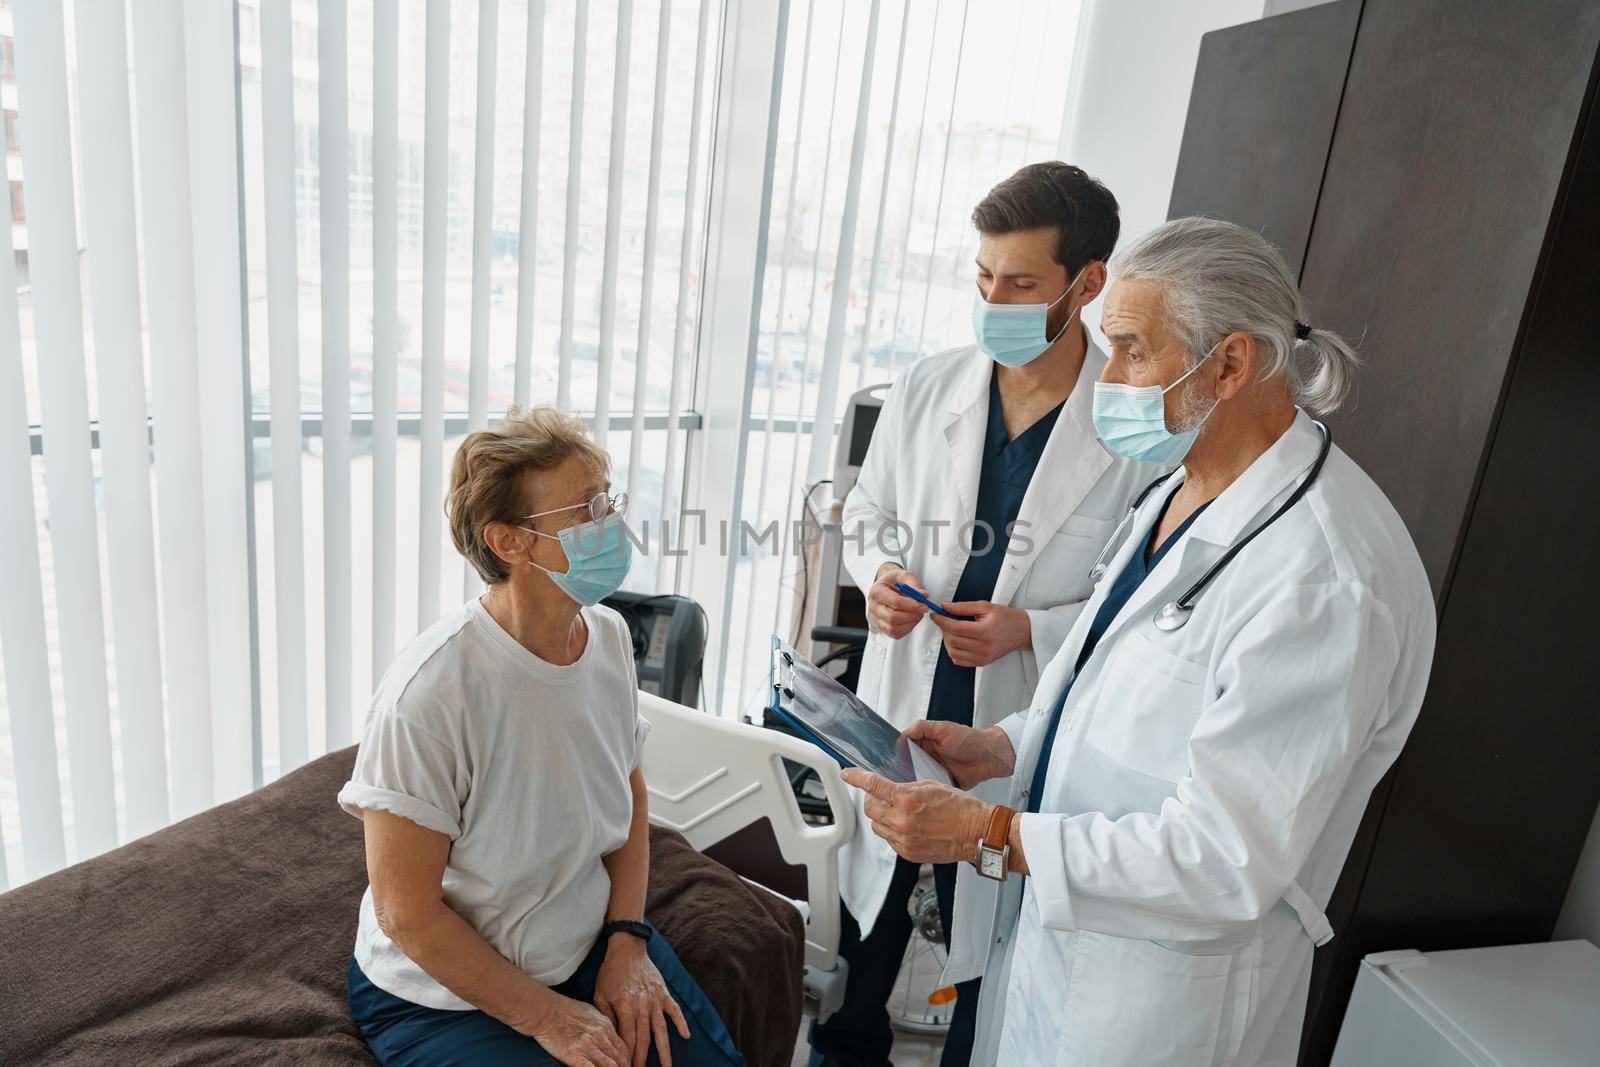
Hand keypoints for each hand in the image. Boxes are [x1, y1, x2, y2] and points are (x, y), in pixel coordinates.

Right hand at [523, 989, 631, 1066]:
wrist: (546, 1011)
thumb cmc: (565, 1010)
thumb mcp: (590, 1012)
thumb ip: (601, 1024)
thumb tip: (609, 1032)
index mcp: (605, 1026)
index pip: (624, 1047)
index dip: (628, 1059)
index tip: (629, 1066)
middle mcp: (601, 1036)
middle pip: (621, 1058)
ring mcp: (589, 1047)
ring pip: (611, 1066)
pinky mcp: (576, 1056)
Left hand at [593, 934, 690, 1066]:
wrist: (627, 949)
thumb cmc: (611, 972)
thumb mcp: (601, 994)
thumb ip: (607, 1016)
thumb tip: (611, 1037)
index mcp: (625, 1007)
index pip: (627, 1039)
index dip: (628, 1056)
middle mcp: (642, 1006)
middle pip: (644, 1039)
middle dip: (643, 1059)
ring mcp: (655, 1000)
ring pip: (661, 1029)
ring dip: (664, 1049)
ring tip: (668, 1066)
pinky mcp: (663, 993)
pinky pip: (674, 1010)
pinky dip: (681, 1023)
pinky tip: (686, 1036)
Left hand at [841, 769, 992, 864]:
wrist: (976, 832)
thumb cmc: (960, 808)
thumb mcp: (930, 786)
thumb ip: (906, 787)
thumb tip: (889, 789)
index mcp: (907, 799)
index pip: (872, 785)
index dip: (856, 777)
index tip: (848, 774)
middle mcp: (902, 820)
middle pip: (870, 808)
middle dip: (872, 799)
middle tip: (880, 796)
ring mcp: (904, 839)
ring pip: (876, 826)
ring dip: (881, 816)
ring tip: (896, 811)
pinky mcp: (908, 852)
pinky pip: (889, 840)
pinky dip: (892, 831)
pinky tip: (906, 825)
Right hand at [868, 565, 928, 638]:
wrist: (886, 586)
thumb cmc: (894, 581)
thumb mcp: (905, 575)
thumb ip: (915, 584)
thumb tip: (924, 596)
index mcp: (877, 591)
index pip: (894, 602)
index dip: (911, 606)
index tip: (924, 606)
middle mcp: (874, 607)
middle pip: (892, 618)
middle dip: (911, 616)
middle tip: (922, 611)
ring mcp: (876, 619)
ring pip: (893, 629)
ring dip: (910, 624)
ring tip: (917, 614)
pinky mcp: (882, 627)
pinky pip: (895, 634)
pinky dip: (907, 629)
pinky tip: (911, 619)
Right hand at [904, 721, 1014, 787]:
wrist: (988, 757)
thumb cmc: (969, 739)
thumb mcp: (942, 728)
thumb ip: (921, 727)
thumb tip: (901, 733)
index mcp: (923, 743)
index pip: (902, 748)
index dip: (895, 754)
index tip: (888, 761)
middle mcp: (925, 757)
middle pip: (905, 766)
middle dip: (900, 771)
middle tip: (896, 776)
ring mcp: (932, 772)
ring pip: (915, 779)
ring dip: (912, 782)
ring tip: (906, 787)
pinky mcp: (941, 785)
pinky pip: (929, 790)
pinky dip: (925, 792)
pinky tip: (921, 794)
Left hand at [929, 601, 1030, 665]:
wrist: (1021, 632)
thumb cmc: (1005, 617)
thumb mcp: (985, 606)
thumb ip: (963, 607)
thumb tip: (944, 607)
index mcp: (985, 631)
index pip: (955, 628)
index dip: (942, 620)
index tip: (935, 614)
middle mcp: (984, 647)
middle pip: (952, 640)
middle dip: (944, 629)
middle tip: (945, 620)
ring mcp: (983, 657)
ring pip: (953, 652)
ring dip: (948, 640)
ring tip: (953, 630)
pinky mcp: (982, 663)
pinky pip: (959, 660)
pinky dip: (954, 650)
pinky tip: (959, 641)